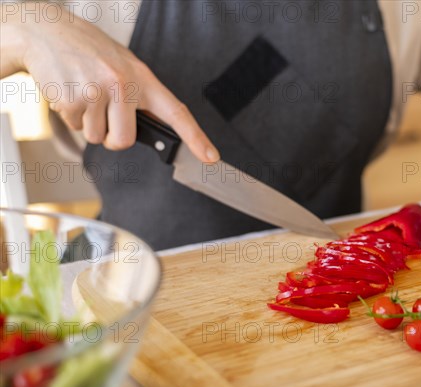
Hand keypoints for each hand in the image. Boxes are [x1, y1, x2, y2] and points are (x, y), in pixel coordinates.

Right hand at [8, 7, 218, 161]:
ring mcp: (97, 92)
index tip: (211, 157)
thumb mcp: (124, 67)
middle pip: (124, 141)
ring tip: (84, 93)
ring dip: (89, 123)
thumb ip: (139, 96)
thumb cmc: (90, 52)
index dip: (196, 137)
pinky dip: (71, 116)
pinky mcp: (72, 99)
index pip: (176, 112)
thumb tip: (153, 129)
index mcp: (142, 78)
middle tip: (104, 113)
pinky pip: (76, 128)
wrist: (47, 32)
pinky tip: (70, 90)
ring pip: (97, 138)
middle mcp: (123, 84)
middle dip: (112, 137)